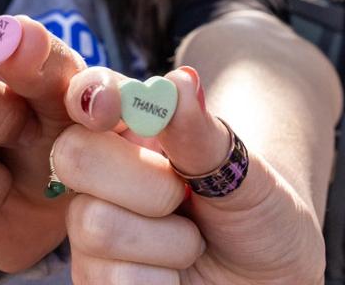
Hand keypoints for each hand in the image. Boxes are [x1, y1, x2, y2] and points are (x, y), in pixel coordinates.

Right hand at [56, 66, 326, 284]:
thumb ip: (202, 133)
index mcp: (127, 126)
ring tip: (190, 244)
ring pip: (98, 226)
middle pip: (76, 156)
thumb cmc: (254, 212)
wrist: (268, 277)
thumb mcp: (241, 171)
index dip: (91, 95)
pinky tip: (173, 276)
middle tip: (184, 197)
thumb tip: (180, 81)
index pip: (89, 92)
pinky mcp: (92, 279)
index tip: (110, 108)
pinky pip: (112, 282)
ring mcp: (88, 227)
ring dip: (169, 244)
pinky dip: (161, 281)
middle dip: (148, 183)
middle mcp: (96, 172)